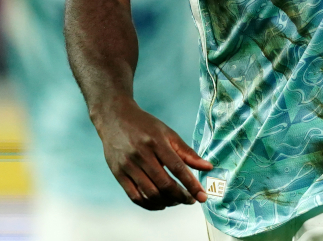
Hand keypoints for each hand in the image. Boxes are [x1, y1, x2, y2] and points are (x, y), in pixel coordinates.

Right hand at [96, 98, 212, 209]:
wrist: (114, 118)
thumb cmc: (145, 125)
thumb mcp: (168, 133)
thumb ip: (187, 152)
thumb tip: (208, 167)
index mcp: (156, 142)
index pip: (177, 168)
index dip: (192, 185)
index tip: (203, 197)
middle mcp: (141, 154)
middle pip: (164, 184)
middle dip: (180, 196)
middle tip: (190, 200)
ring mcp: (128, 165)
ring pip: (150, 193)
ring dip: (167, 202)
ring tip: (176, 201)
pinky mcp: (118, 174)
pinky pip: (135, 197)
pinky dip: (150, 205)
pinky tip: (160, 204)